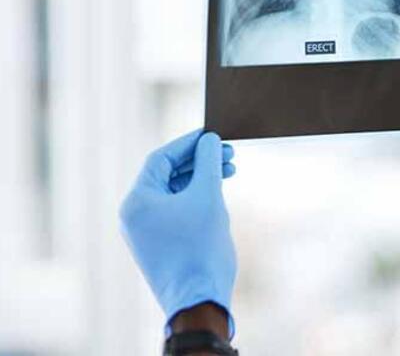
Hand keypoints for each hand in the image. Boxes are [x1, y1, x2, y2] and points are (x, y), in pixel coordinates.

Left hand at [119, 130, 237, 334]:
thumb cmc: (200, 248)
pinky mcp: (159, 244)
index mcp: (137, 201)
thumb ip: (208, 163)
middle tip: (228, 154)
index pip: (161, 158)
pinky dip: (196, 198)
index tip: (212, 135)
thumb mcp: (207, 196)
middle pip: (167, 174)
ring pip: (174, 192)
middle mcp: (134, 215)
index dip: (189, 143)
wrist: (198, 299)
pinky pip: (176, 210)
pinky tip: (218, 194)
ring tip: (229, 172)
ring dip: (201, 179)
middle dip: (199, 162)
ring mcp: (145, 231)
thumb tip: (209, 141)